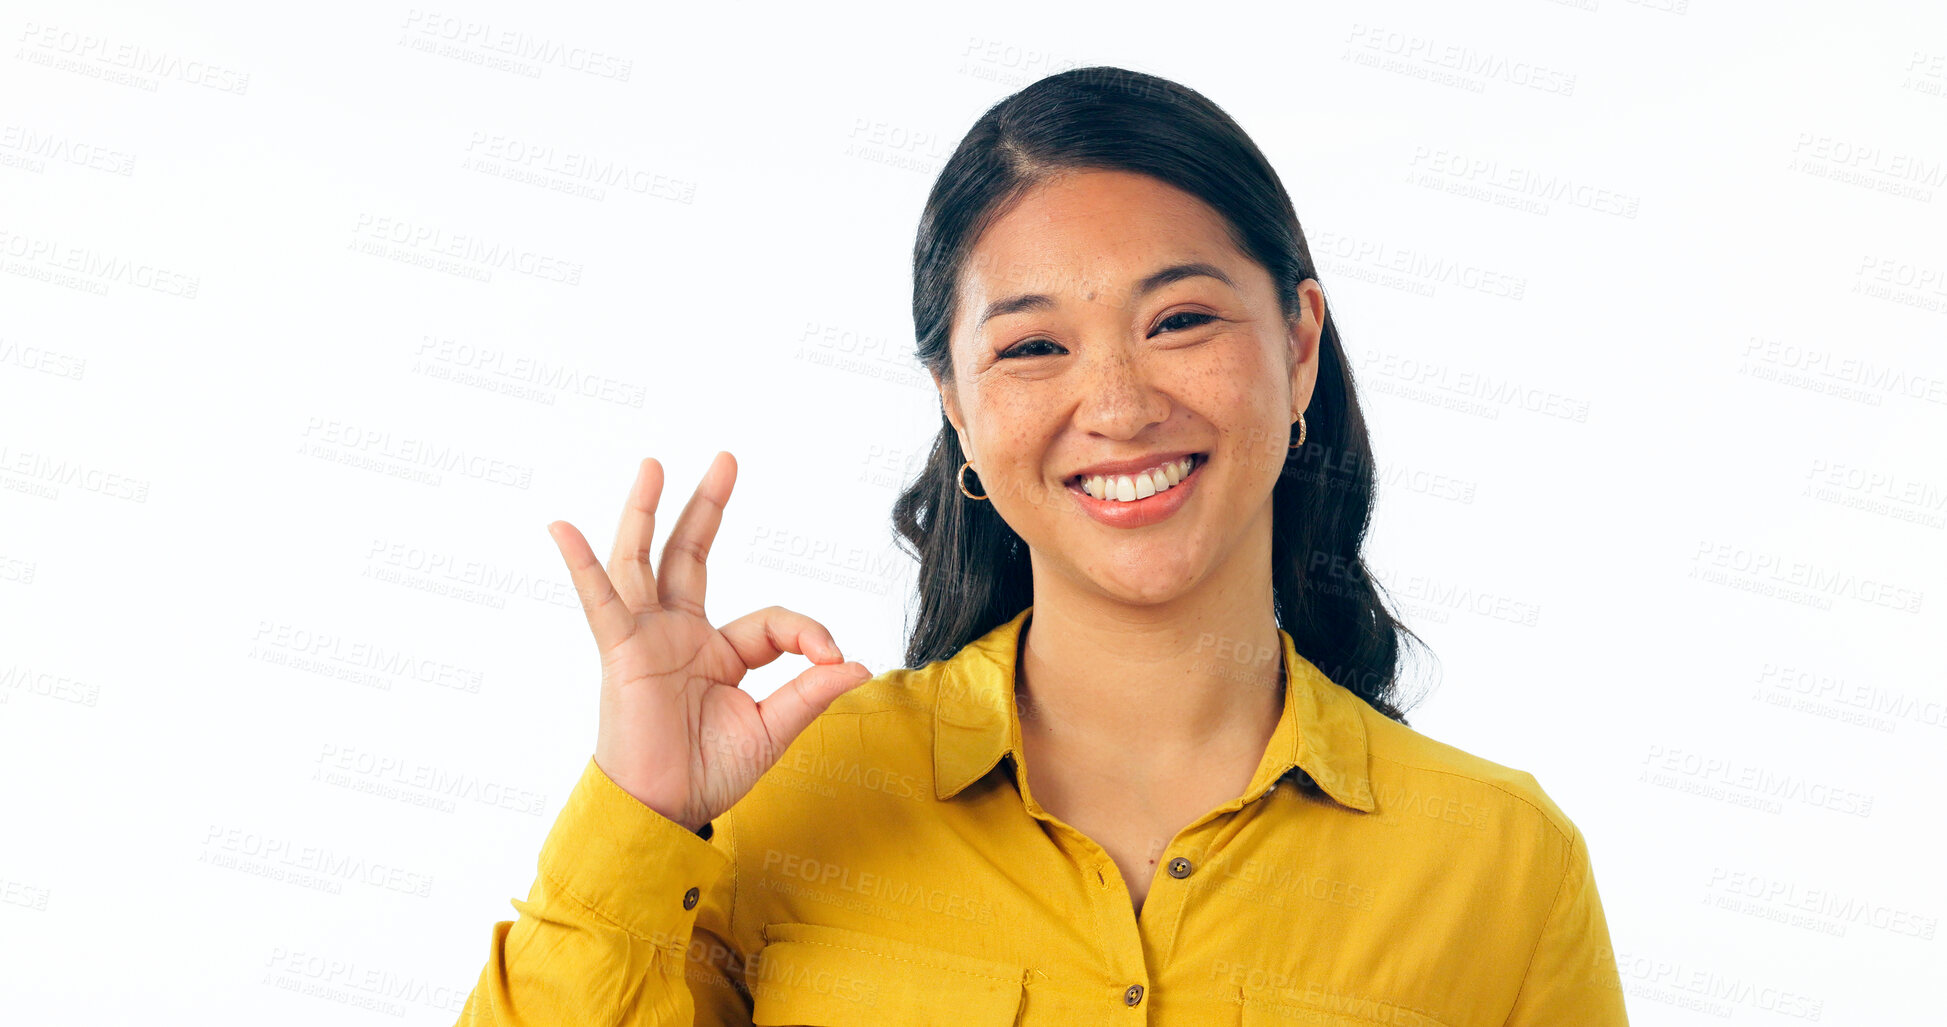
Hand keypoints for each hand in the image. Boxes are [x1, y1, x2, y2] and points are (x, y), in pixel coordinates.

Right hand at [546, 452, 873, 831]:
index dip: (807, 633)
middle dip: (707, 507)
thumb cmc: (708, 774)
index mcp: (719, 653)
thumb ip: (811, 692)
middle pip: (690, 556)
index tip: (832, 659)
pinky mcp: (621, 652)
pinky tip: (562, 529)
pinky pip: (599, 602)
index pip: (770, 621)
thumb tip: (858, 663)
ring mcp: (648, 639)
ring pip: (644, 562)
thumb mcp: (772, 729)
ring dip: (646, 513)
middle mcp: (679, 635)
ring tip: (653, 465)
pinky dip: (582, 564)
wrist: (664, 811)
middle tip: (727, 460)